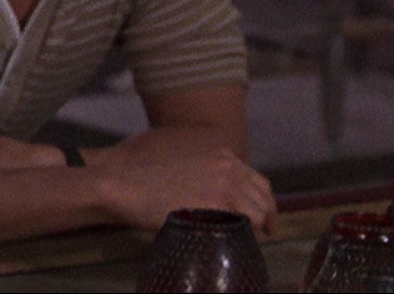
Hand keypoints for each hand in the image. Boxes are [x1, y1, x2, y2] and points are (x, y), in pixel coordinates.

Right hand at [97, 147, 276, 235]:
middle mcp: (228, 167)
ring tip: (245, 237)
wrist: (126, 186)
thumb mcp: (189, 169)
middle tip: (263, 233)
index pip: (259, 182)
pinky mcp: (216, 203)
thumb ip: (212, 178)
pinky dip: (243, 232)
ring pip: (260, 213)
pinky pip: (245, 223)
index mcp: (222, 156)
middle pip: (264, 198)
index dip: (265, 203)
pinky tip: (229, 237)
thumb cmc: (149, 182)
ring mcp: (224, 184)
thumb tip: (228, 199)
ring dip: (255, 227)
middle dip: (266, 217)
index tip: (264, 219)